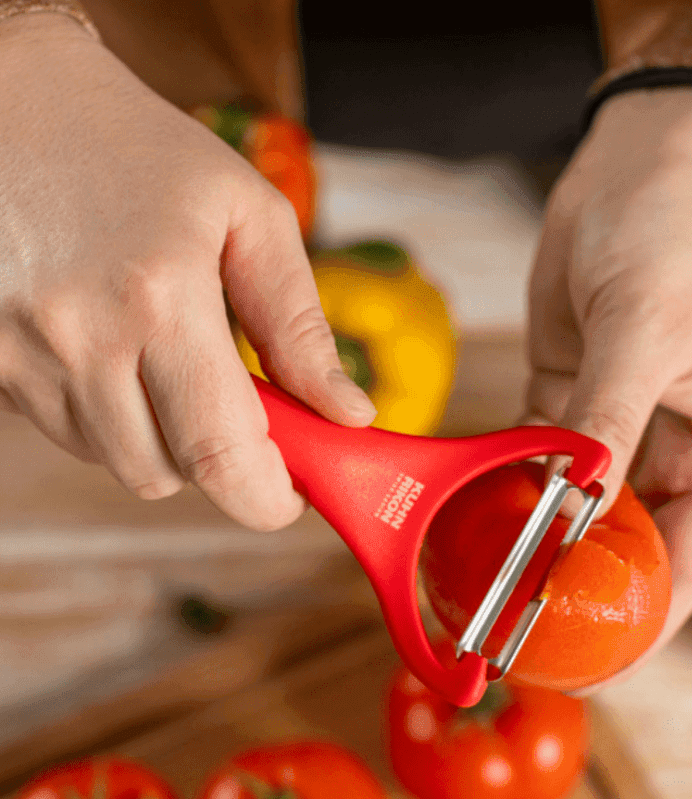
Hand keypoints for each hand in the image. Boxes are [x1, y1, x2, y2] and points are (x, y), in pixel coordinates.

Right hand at [0, 14, 375, 530]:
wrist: (11, 96)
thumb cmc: (144, 151)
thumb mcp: (250, 218)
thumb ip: (300, 327)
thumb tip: (347, 413)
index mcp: (160, 300)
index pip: (220, 455)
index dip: (266, 499)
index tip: (293, 496)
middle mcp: (78, 337)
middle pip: (166, 475)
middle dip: (218, 462)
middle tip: (241, 412)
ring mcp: (19, 352)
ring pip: (115, 461)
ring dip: (162, 438)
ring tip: (171, 365)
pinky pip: (67, 432)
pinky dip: (109, 417)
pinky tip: (119, 355)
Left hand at [524, 87, 691, 681]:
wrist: (643, 165)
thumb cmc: (682, 234)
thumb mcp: (652, 326)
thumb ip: (611, 414)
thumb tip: (577, 497)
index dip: (649, 617)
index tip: (599, 661)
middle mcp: (675, 451)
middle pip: (630, 547)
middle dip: (582, 592)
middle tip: (523, 637)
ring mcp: (618, 431)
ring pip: (578, 514)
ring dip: (538, 548)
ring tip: (487, 592)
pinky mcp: (568, 403)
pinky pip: (536, 464)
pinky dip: (508, 493)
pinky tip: (470, 522)